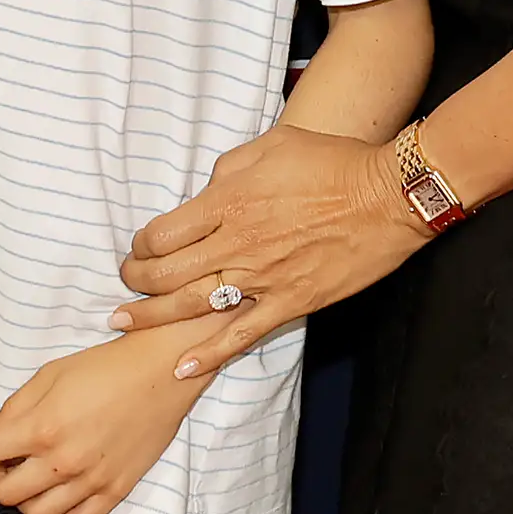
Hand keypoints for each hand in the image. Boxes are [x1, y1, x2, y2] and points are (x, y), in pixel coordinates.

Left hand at [0, 317, 229, 513]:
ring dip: (25, 498)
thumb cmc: (103, 368)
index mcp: (42, 427)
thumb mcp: (48, 375)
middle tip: (0, 461)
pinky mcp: (115, 493)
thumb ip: (15, 409)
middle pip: (4, 494)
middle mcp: (63, 462)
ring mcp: (90, 482)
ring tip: (30, 476)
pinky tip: (61, 489)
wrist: (160, 374)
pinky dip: (61, 512)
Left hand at [110, 125, 426, 376]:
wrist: (389, 196)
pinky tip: (181, 368)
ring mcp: (263, 277)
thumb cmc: (334, 162)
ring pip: (192, 305)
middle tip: (124, 284)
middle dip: (135, 280)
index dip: (142, 243)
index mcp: (230, 200)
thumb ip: (230, 168)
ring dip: (152, 316)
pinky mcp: (290, 302)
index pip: (163, 232)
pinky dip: (208, 354)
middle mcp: (238, 242)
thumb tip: (209, 188)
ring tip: (123, 323)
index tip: (139, 247)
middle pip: (167, 272)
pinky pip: (241, 334)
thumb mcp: (272, 145)